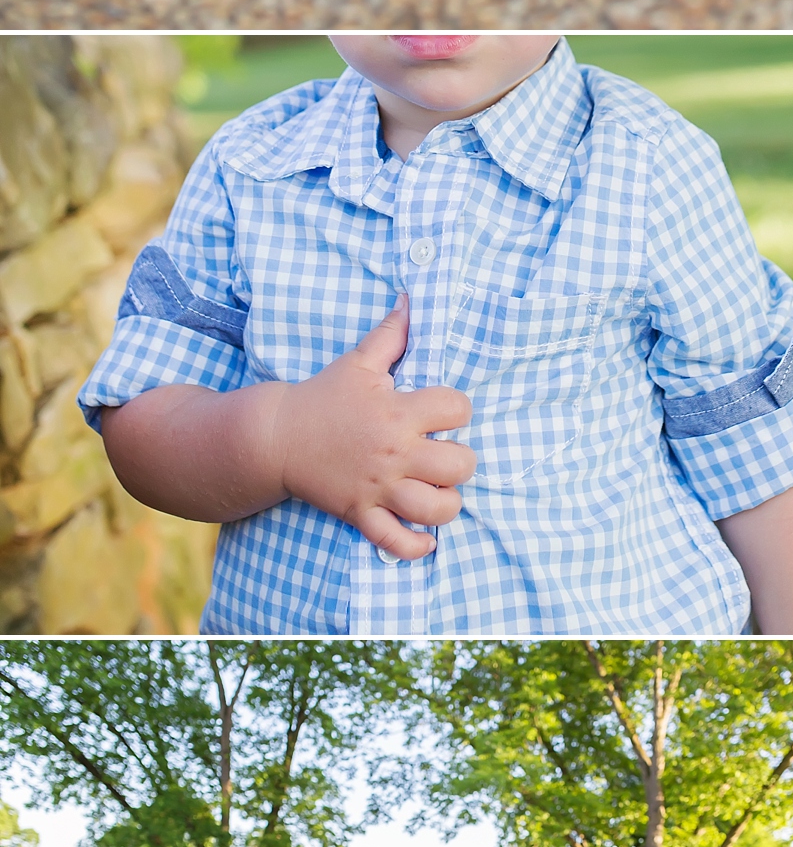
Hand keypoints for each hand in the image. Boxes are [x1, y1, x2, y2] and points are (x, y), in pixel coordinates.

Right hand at [277, 295, 474, 559]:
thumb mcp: (358, 361)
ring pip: (435, 508)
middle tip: (445, 455)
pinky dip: (416, 546)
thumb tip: (412, 299)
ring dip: (447, 503)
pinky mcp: (360, 514)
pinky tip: (426, 538)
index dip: (458, 409)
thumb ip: (391, 333)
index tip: (446, 412)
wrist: (277, 436)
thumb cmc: (323, 396)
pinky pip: (395, 541)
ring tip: (439, 492)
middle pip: (457, 465)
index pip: (457, 410)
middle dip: (461, 460)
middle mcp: (393, 453)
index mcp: (396, 412)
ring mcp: (377, 487)